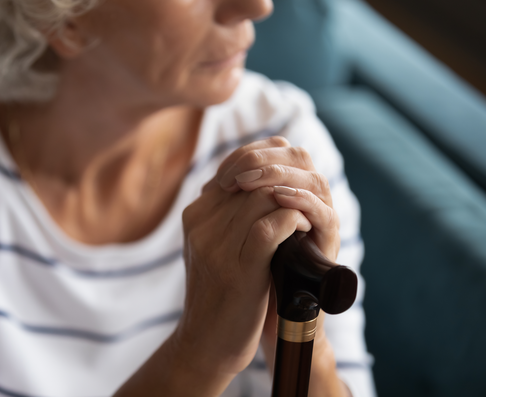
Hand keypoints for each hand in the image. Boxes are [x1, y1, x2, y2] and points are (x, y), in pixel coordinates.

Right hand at [170, 137, 335, 377]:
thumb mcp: (214, 247)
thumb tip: (262, 186)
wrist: (206, 344)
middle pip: (252, 176)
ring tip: (309, 210)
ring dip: (294, 198)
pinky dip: (294, 219)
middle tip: (309, 191)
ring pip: (264, 196)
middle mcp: (202, 223)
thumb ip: (228, 217)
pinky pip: (272, 226)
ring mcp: (218, 245)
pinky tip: (304, 226)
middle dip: (288, 179)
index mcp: (196, 214)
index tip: (292, 174)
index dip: (271, 161)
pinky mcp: (239, 267)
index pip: (237, 164)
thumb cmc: (220, 294)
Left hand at [211, 136, 339, 261]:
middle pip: (296, 156)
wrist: (269, 318)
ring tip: (249, 183)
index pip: (274, 150)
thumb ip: (231, 208)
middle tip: (234, 178)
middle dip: (261, 161)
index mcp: (286, 188)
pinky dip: (302, 201)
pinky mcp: (330, 241)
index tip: (222, 175)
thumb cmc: (248, 273)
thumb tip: (209, 185)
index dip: (248, 155)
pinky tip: (280, 199)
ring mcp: (322, 217)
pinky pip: (324, 212)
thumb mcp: (234, 234)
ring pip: (312, 178)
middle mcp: (307, 197)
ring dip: (279, 175)